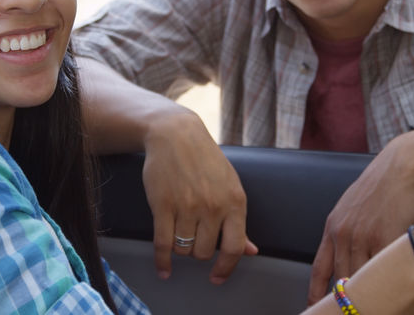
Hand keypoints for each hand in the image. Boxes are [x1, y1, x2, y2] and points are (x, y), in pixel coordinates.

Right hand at [141, 108, 257, 283]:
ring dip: (180, 248)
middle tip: (193, 236)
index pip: (234, 248)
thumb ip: (238, 222)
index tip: (217, 277)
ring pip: (184, 249)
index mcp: (234, 202)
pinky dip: (162, 261)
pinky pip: (163, 244)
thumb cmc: (205, 161)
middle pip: (204, 252)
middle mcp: (212, 206)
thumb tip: (251, 252)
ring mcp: (187, 206)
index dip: (226, 268)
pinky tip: (164, 269)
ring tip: (179, 232)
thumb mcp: (230, 186)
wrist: (175, 135)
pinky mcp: (162, 205)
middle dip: (197, 251)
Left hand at [307, 140, 413, 303]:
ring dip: (366, 296)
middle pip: (340, 279)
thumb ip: (346, 231)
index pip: (320, 268)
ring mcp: (364, 237)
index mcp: (333, 227)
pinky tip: (387, 294)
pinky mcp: (386, 237)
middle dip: (344, 299)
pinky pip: (382, 270)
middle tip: (350, 311)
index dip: (316, 293)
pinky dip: (384, 284)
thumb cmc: (382, 186)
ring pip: (361, 278)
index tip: (314, 308)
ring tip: (371, 307)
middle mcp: (344, 233)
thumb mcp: (353, 207)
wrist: (402, 166)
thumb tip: (345, 254)